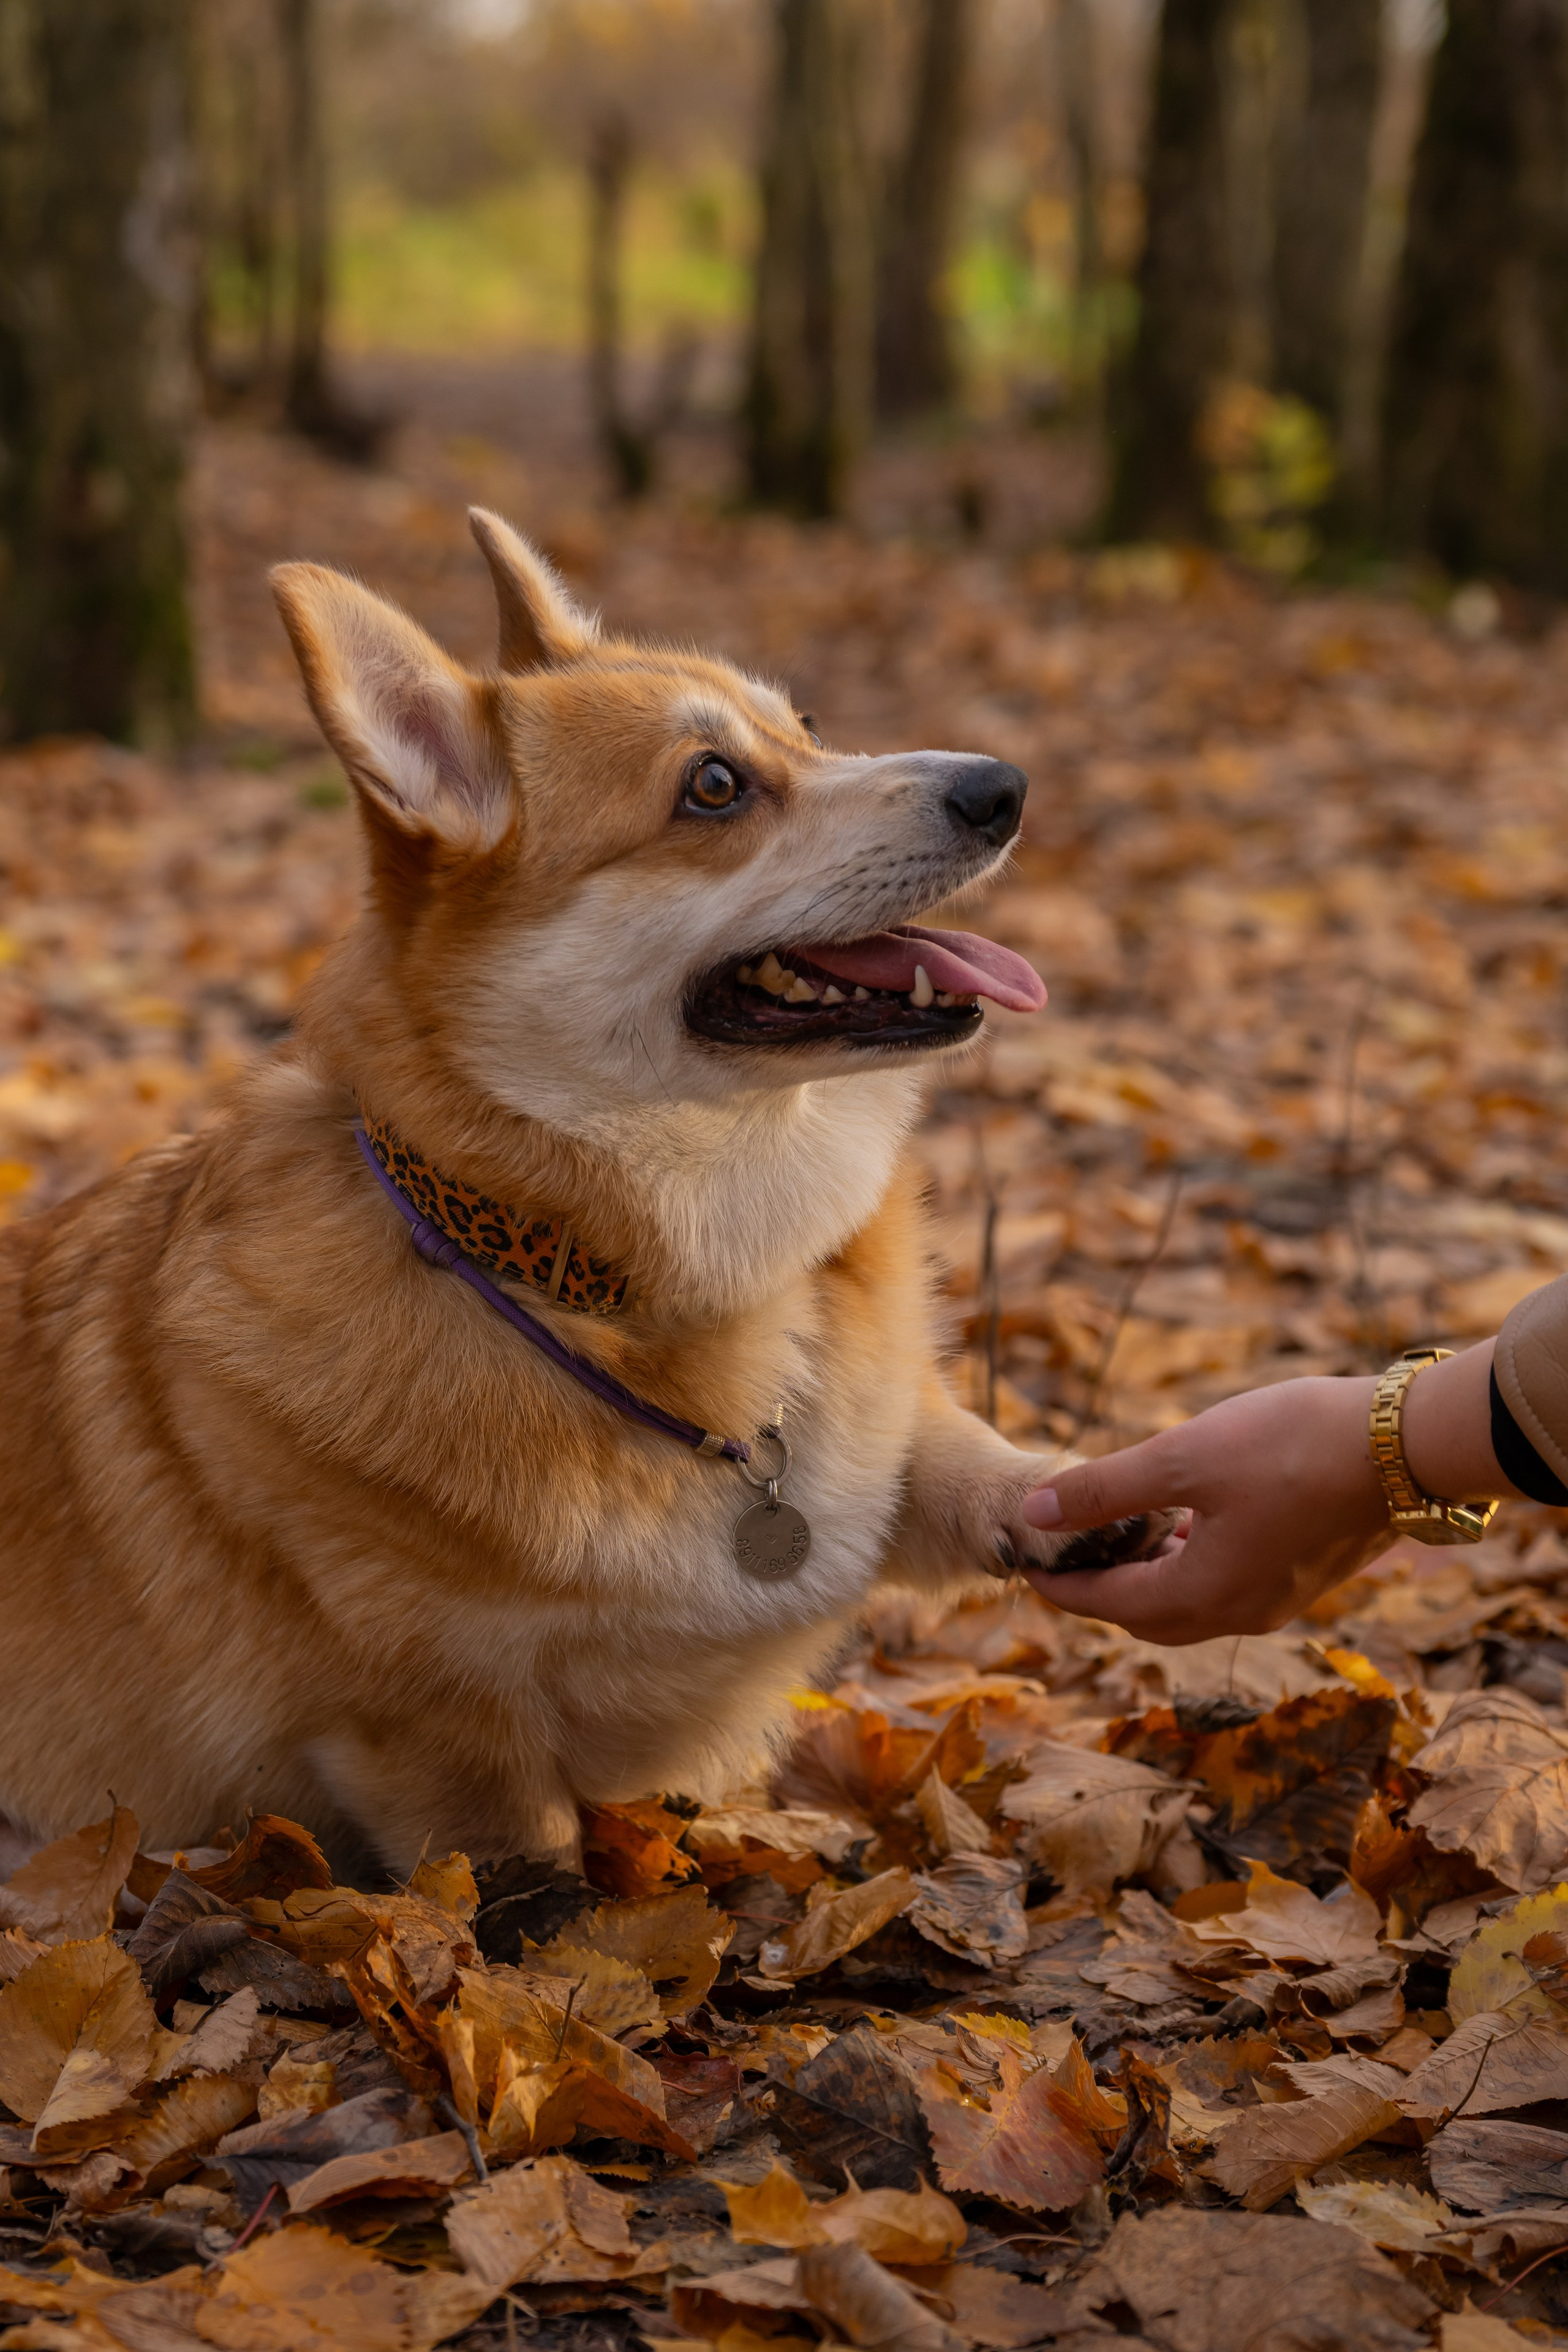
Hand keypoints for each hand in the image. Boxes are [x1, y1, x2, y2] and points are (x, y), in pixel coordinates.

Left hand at [1020, 1375, 1394, 1642]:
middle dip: (1101, 1591)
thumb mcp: (1182, 1459)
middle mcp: (1241, 1612)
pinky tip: (1185, 1521)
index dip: (1060, 1586)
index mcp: (1204, 1595)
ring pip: (1192, 1603)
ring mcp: (1279, 1597)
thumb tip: (1033, 1511)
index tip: (1023, 1569)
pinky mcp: (1305, 1572)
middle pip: (1149, 1617)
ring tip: (1117, 1534)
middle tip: (1062, 1558)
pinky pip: (1229, 1584)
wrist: (1403, 1444)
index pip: (1108, 1605)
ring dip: (1150, 1576)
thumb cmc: (1289, 1446)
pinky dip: (1191, 1563)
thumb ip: (1105, 1490)